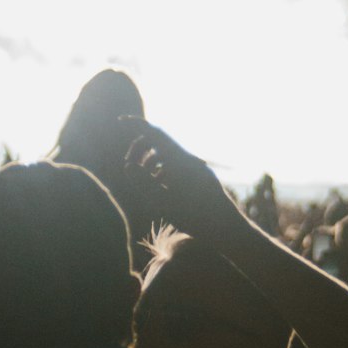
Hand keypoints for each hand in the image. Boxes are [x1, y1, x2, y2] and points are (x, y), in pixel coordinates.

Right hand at [120, 117, 230, 239]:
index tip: (120, 120)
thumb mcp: (164, 203)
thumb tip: (128, 165)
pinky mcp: (199, 174)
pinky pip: (176, 162)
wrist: (227, 227)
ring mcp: (195, 165)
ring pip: (167, 152)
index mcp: (178, 160)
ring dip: (151, 159)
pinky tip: (159, 183)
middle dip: (140, 148)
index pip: (154, 133)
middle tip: (128, 164)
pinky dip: (163, 167)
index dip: (136, 124)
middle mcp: (188, 158)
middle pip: (159, 140)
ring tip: (143, 177)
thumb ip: (144, 183)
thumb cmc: (195, 218)